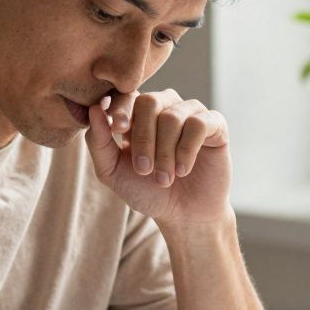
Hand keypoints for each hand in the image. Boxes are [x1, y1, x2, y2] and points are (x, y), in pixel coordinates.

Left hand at [85, 90, 232, 226]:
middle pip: (150, 102)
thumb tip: (94, 109)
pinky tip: (183, 170)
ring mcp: (191, 113)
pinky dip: (187, 150)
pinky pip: (199, 124)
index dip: (121, 108)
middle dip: (144, 138)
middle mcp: (165, 107)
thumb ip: (99, 141)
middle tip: (144, 170)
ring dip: (165, 152)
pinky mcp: (215, 124)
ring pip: (173, 116)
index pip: (127, 94)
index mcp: (139, 114)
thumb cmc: (147, 191)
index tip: (119, 129)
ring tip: (165, 179)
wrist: (183, 214)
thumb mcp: (112, 172)